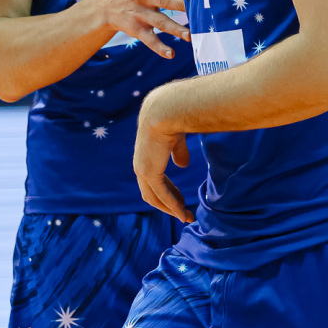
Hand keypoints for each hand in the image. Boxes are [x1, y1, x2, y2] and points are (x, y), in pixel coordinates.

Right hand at [86, 0, 188, 58]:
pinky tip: (171, 55)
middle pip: (165, 0)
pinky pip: (149, 39)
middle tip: (201, 9)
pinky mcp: (136, 29)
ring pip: (159, 22)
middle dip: (182, 5)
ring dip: (175, 29)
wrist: (106, 5)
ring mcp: (139, 13)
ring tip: (190, 36)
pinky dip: (160, 48)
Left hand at [133, 85, 194, 223]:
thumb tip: (183, 165)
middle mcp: (141, 165)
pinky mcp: (150, 173)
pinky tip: (183, 214)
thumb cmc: (172, 117)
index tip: (181, 198)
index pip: (154, 180)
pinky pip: (163, 195)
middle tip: (184, 212)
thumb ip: (178, 152)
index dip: (168, 190)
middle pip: (153, 193)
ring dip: (171, 209)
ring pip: (156, 198)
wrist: (165, 110)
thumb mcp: (175, 138)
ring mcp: (144, 170)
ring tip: (186, 217)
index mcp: (146, 156)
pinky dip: (173, 206)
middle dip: (169, 204)